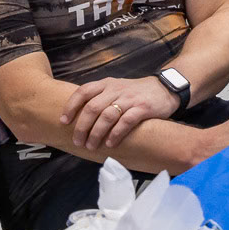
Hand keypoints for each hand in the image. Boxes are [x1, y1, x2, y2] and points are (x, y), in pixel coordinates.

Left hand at [62, 75, 180, 149]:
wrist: (165, 88)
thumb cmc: (136, 93)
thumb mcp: (116, 88)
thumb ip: (100, 98)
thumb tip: (79, 118)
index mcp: (106, 84)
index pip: (83, 91)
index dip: (71, 106)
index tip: (64, 122)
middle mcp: (116, 89)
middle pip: (92, 107)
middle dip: (82, 127)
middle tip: (78, 141)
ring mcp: (129, 98)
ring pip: (107, 115)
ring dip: (96, 133)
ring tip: (91, 146)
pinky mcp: (143, 108)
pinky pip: (126, 121)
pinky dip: (116, 133)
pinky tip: (110, 143)